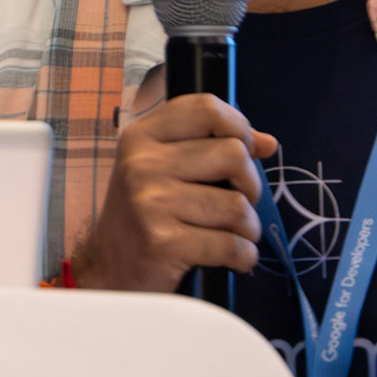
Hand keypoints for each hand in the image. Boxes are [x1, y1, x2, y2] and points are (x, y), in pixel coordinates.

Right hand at [71, 94, 276, 291]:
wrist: (108, 268)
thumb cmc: (145, 214)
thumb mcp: (164, 168)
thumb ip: (211, 146)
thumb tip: (268, 143)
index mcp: (143, 137)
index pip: (206, 108)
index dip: (240, 127)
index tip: (244, 150)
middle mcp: (142, 164)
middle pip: (233, 154)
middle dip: (250, 184)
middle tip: (238, 201)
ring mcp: (150, 203)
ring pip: (238, 205)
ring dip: (248, 227)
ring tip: (234, 234)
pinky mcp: (162, 243)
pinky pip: (231, 245)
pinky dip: (244, 256)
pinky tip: (233, 257)